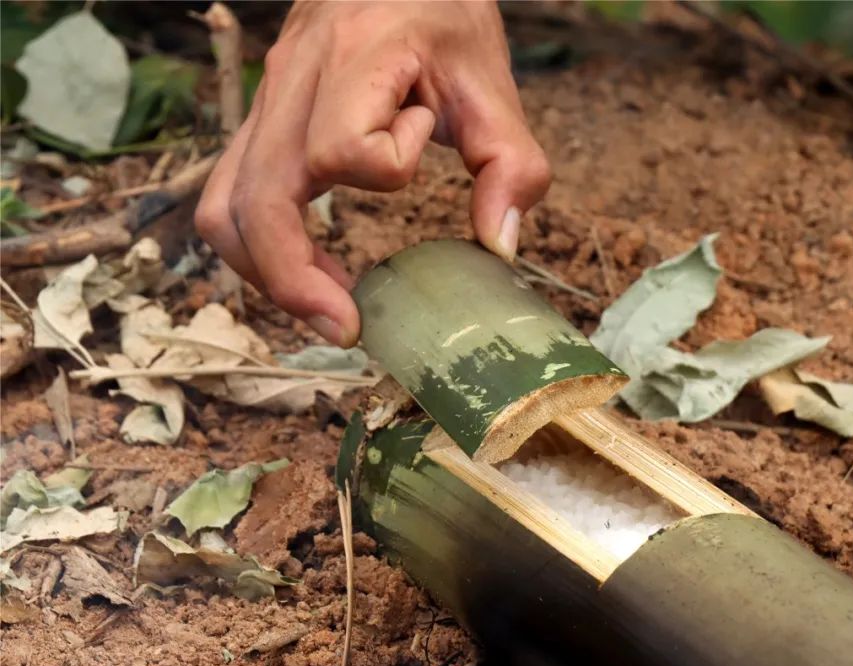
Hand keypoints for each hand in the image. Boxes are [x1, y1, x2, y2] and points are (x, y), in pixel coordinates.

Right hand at [195, 1, 550, 346]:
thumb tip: (499, 248)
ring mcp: (265, 99)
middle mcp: (292, 79)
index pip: (343, 148)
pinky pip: (231, 196)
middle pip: (256, 199)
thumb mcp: (491, 77)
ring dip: (266, 271)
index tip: (428, 132)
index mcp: (353, 56)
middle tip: (345, 329)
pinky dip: (260, 246)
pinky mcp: (260, 119)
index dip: (392, 164)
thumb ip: (510, 162)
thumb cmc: (443, 10)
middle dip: (293, 279)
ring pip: (224, 207)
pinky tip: (303, 268)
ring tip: (321, 308)